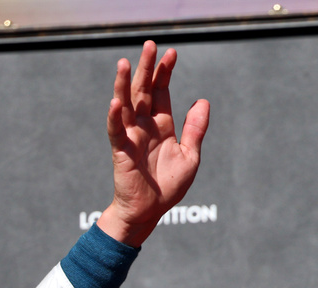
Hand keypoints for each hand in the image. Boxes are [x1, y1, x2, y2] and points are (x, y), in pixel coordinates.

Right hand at [96, 41, 209, 246]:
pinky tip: (116, 101)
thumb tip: (202, 101)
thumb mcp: (190, 156)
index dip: (165, 73)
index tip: (172, 53)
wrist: (150, 212)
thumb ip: (195, 129)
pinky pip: (116, 131)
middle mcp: (144, 126)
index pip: (161, 92)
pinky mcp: (121, 151)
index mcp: (161, 125)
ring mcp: (131, 137)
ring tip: (124, 62)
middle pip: (143, 91)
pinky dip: (114, 116)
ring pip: (126, 105)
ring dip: (123, 84)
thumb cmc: (168, 186)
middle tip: (150, 45)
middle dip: (147, 68)